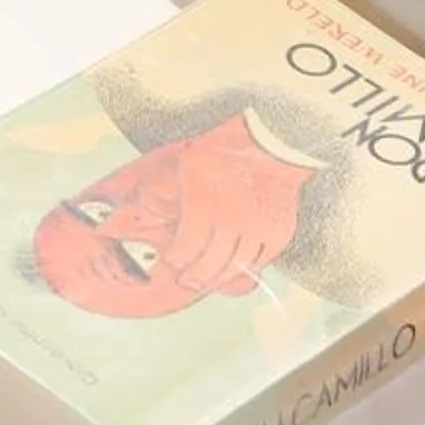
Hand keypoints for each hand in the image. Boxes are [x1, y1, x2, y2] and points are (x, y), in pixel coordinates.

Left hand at [152, 111, 316, 296]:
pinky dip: (245, 270)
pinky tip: (234, 269)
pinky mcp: (277, 235)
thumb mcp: (187, 166)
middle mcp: (230, 221)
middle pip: (208, 266)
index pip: (184, 250)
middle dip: (192, 277)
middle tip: (184, 281)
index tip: (166, 267)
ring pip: (233, 269)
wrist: (272, 143)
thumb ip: (172, 195)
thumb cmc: (226, 149)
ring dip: (217, 279)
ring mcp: (256, 231)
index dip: (173, 263)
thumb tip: (147, 214)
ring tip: (206, 280)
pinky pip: (259, 264)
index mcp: (203, 203)